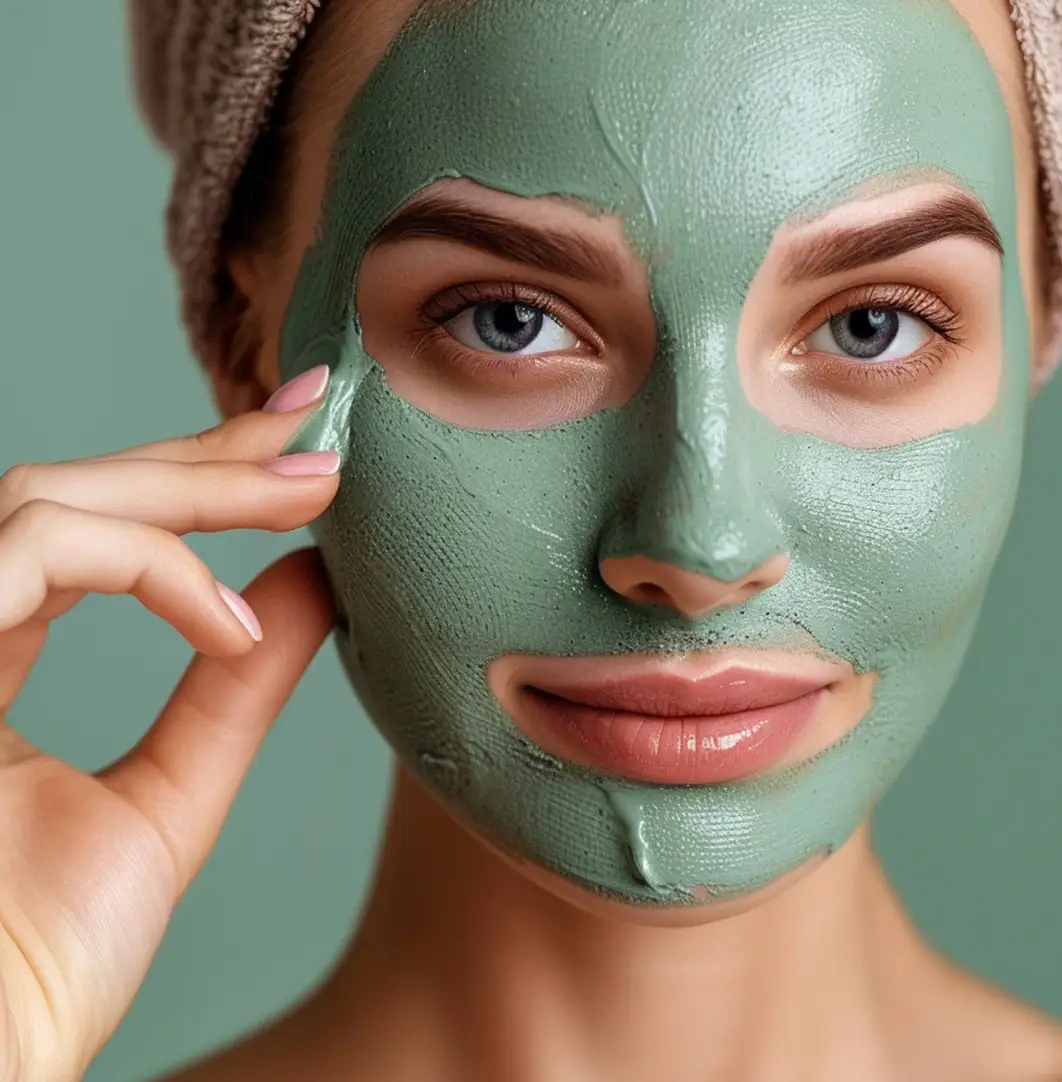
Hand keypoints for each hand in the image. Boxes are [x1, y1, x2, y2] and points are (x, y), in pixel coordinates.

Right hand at [0, 369, 339, 1081]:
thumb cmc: (43, 958)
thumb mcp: (167, 796)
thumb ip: (229, 688)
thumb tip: (313, 580)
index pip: (87, 531)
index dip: (190, 472)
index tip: (302, 436)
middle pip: (63, 491)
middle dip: (202, 452)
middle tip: (320, 424)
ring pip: (42, 498)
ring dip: (191, 487)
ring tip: (311, 496)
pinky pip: (31, 550)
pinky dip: (147, 570)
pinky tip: (228, 624)